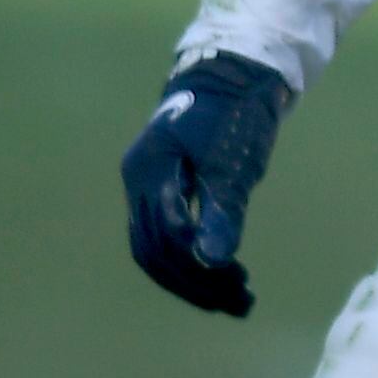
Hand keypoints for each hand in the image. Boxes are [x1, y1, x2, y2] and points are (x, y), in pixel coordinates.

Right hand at [122, 52, 291, 316]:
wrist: (237, 74)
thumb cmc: (236, 112)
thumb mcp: (234, 163)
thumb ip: (222, 210)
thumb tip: (212, 262)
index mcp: (148, 172)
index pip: (166, 237)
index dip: (199, 268)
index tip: (238, 285)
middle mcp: (138, 182)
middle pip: (155, 251)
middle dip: (196, 283)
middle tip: (240, 303)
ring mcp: (146, 185)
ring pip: (158, 249)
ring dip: (195, 278)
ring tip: (237, 299)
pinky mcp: (162, 188)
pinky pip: (167, 236)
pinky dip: (193, 259)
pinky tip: (223, 274)